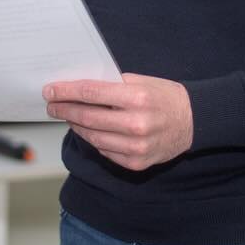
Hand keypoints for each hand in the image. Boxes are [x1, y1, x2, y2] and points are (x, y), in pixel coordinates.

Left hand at [44, 73, 192, 171]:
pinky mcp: (136, 162)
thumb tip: (78, 87)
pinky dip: (93, 140)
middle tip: (51, 105)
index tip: (50, 90)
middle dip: (64, 109)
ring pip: (93, 136)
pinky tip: (88, 130)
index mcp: (137, 98)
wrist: (193, 122)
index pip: (91, 93)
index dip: (66, 91)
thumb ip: (112, 85)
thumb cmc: (165, 97)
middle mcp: (136, 124)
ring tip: (67, 116)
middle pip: (87, 116)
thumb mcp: (141, 81)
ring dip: (76, 125)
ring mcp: (136, 146)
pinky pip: (105, 151)